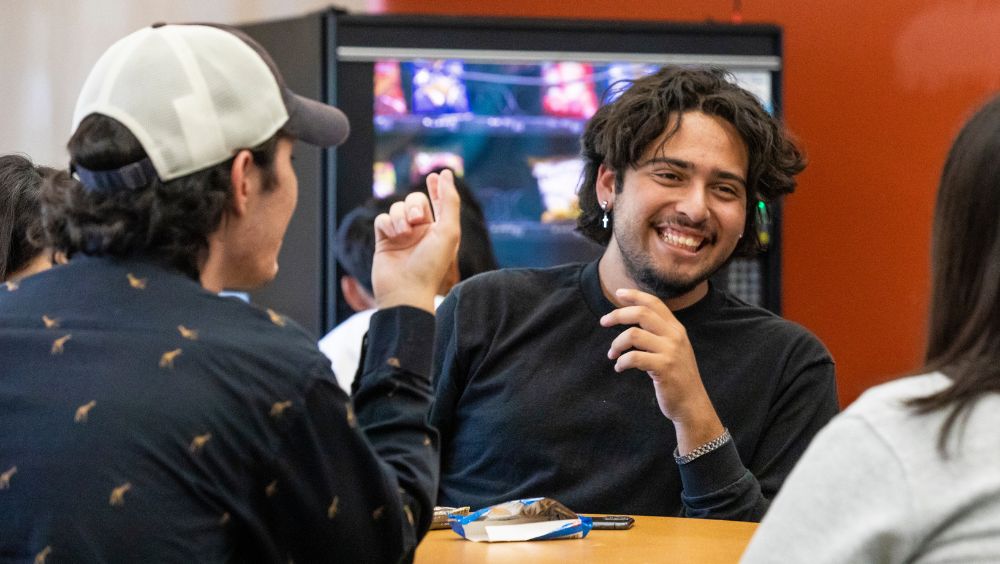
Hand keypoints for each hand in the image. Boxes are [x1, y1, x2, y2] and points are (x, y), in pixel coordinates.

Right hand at [371, 170, 460, 312]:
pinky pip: (382, 219)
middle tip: (415, 218)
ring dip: (400, 216)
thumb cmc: (431, 265)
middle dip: (414, 204)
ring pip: (397, 209)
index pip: (439, 203)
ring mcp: (401, 237)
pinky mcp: (383, 241)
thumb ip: (449, 201)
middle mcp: (421, 232)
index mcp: (439, 231)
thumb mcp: (448, 231)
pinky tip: (392, 236)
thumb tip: (446, 174)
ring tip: (404, 233)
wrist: (405, 291)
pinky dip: (387, 224)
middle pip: (415, 201)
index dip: (438, 188)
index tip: (436, 175)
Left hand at [600, 288, 723, 453]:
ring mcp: (670, 351)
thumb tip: (633, 320)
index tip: (618, 293)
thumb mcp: (673, 349)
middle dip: (617, 315)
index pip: (654, 303)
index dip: (635, 295)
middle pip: (641, 313)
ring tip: (612, 354)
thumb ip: (659, 334)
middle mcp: (675, 336)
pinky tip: (619, 367)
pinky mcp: (664, 368)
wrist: (692, 404)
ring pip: (634, 334)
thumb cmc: (677, 377)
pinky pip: (633, 357)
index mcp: (676, 329)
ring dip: (616, 344)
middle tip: (603, 322)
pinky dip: (621, 362)